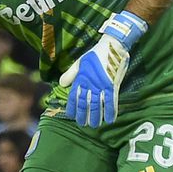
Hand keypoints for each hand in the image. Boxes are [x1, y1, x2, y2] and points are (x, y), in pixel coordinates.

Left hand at [59, 10, 147, 126]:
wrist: (112, 46)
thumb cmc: (95, 54)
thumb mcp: (79, 62)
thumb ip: (70, 74)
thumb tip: (61, 84)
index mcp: (81, 78)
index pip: (74, 96)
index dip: (72, 107)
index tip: (71, 115)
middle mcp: (90, 84)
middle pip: (85, 103)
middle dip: (83, 115)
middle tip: (83, 124)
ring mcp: (101, 85)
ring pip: (97, 105)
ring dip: (96, 116)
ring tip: (94, 125)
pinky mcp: (112, 85)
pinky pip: (111, 101)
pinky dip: (111, 111)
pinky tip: (110, 120)